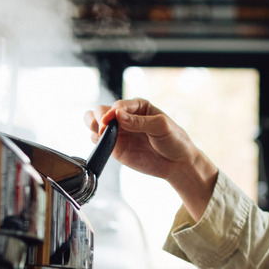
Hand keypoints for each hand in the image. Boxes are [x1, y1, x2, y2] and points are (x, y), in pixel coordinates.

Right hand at [84, 98, 217, 219]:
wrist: (177, 163)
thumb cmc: (174, 140)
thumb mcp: (161, 127)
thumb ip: (139, 121)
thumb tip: (118, 115)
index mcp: (137, 106)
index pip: (118, 105)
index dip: (112, 112)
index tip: (110, 121)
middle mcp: (125, 117)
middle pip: (101, 110)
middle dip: (98, 117)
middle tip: (102, 129)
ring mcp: (119, 132)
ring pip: (94, 122)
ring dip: (92, 125)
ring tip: (99, 134)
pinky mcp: (115, 147)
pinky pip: (97, 140)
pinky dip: (95, 140)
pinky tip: (102, 143)